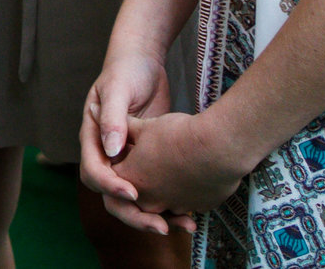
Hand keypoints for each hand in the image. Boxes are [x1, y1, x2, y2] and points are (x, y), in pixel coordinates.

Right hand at [82, 48, 183, 233]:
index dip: (110, 186)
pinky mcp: (147, 159)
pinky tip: (189, 211)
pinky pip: (152, 187)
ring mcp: (126, 158)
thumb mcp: (117, 88)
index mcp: (92, 136)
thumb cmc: (126, 69)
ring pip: (132, 196)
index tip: (132, 194)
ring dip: (153, 214)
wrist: (143, 61)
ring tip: (180, 225)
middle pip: (110, 193)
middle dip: (132, 213)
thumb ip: (113, 118)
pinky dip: (168, 202)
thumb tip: (111, 150)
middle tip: (158, 225)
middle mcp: (106, 152)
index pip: (93, 171)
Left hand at [110, 110, 246, 221]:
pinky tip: (192, 175)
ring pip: (164, 202)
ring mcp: (175, 206)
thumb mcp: (145, 126)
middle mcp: (149, 200)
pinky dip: (186, 191)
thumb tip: (106, 119)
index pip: (113, 178)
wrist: (219, 147)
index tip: (128, 152)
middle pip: (136, 195)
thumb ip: (124, 128)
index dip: (120, 163)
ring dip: (164, 189)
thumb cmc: (178, 135)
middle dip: (139, 180)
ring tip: (171, 171)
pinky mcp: (198, 207)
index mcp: (130, 179)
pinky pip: (188, 202)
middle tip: (147, 164)